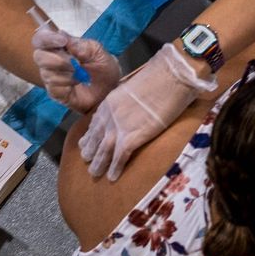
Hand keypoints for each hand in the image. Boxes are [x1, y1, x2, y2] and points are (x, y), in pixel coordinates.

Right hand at [32, 25, 120, 112]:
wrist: (111, 89)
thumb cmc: (103, 67)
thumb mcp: (96, 50)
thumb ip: (79, 43)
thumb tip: (61, 35)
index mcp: (59, 46)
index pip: (41, 39)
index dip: (47, 38)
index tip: (62, 42)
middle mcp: (51, 61)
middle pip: (39, 56)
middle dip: (59, 59)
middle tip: (76, 62)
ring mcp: (51, 77)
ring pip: (46, 72)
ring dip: (67, 72)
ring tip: (81, 74)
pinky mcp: (54, 92)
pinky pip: (53, 86)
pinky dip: (67, 83)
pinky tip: (76, 83)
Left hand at [79, 44, 215, 180]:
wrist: (169, 78)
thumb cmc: (159, 78)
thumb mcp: (134, 88)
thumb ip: (127, 101)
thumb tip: (132, 108)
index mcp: (109, 102)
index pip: (95, 122)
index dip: (89, 135)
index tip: (85, 144)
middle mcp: (109, 115)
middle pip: (95, 138)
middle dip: (90, 152)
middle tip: (87, 163)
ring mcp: (119, 127)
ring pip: (103, 150)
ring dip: (98, 164)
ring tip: (94, 174)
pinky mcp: (132, 137)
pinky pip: (120, 157)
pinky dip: (115, 168)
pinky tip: (112, 177)